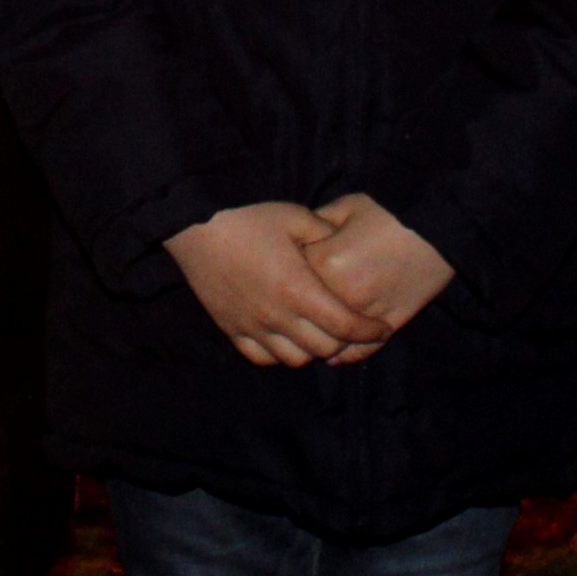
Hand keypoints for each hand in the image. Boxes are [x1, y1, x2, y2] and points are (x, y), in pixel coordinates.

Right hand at [165, 203, 395, 367]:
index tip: (381, 328)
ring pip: (294, 360)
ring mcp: (252, 326)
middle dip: (346, 341)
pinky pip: (261, 357)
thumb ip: (326, 232)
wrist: (194, 225)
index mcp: (298, 289)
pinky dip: (279, 353)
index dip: (369, 331)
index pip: (345, 325)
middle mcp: (277, 315)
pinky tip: (285, 336)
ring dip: (313, 350)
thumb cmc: (247, 216)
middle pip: (324, 349)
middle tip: (352, 327)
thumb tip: (345, 242)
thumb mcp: (295, 216)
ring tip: (319, 332)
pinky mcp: (231, 328)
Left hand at [302, 194, 454, 350]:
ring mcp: (366, 315)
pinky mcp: (389, 327)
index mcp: (326, 261)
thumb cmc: (389, 213)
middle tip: (297, 305)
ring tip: (314, 332)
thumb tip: (295, 240)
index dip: (287, 274)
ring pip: (330, 341)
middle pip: (306, 316)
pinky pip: (359, 352)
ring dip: (320, 339)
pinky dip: (346, 355)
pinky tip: (336, 352)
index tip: (288, 270)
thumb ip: (315, 225)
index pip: (289, 278)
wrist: (438, 228)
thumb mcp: (347, 207)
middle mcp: (341, 294)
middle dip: (299, 311)